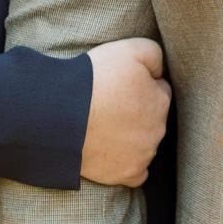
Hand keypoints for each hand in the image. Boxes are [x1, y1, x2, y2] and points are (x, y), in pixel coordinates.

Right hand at [81, 37, 168, 186]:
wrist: (62, 116)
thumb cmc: (94, 80)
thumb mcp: (129, 49)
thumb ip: (155, 55)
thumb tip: (159, 70)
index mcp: (160, 99)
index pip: (158, 89)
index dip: (138, 85)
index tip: (118, 87)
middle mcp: (158, 129)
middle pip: (152, 118)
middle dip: (136, 112)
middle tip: (108, 106)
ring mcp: (144, 154)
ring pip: (144, 143)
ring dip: (130, 137)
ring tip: (102, 127)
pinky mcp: (128, 174)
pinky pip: (137, 172)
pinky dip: (127, 164)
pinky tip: (112, 155)